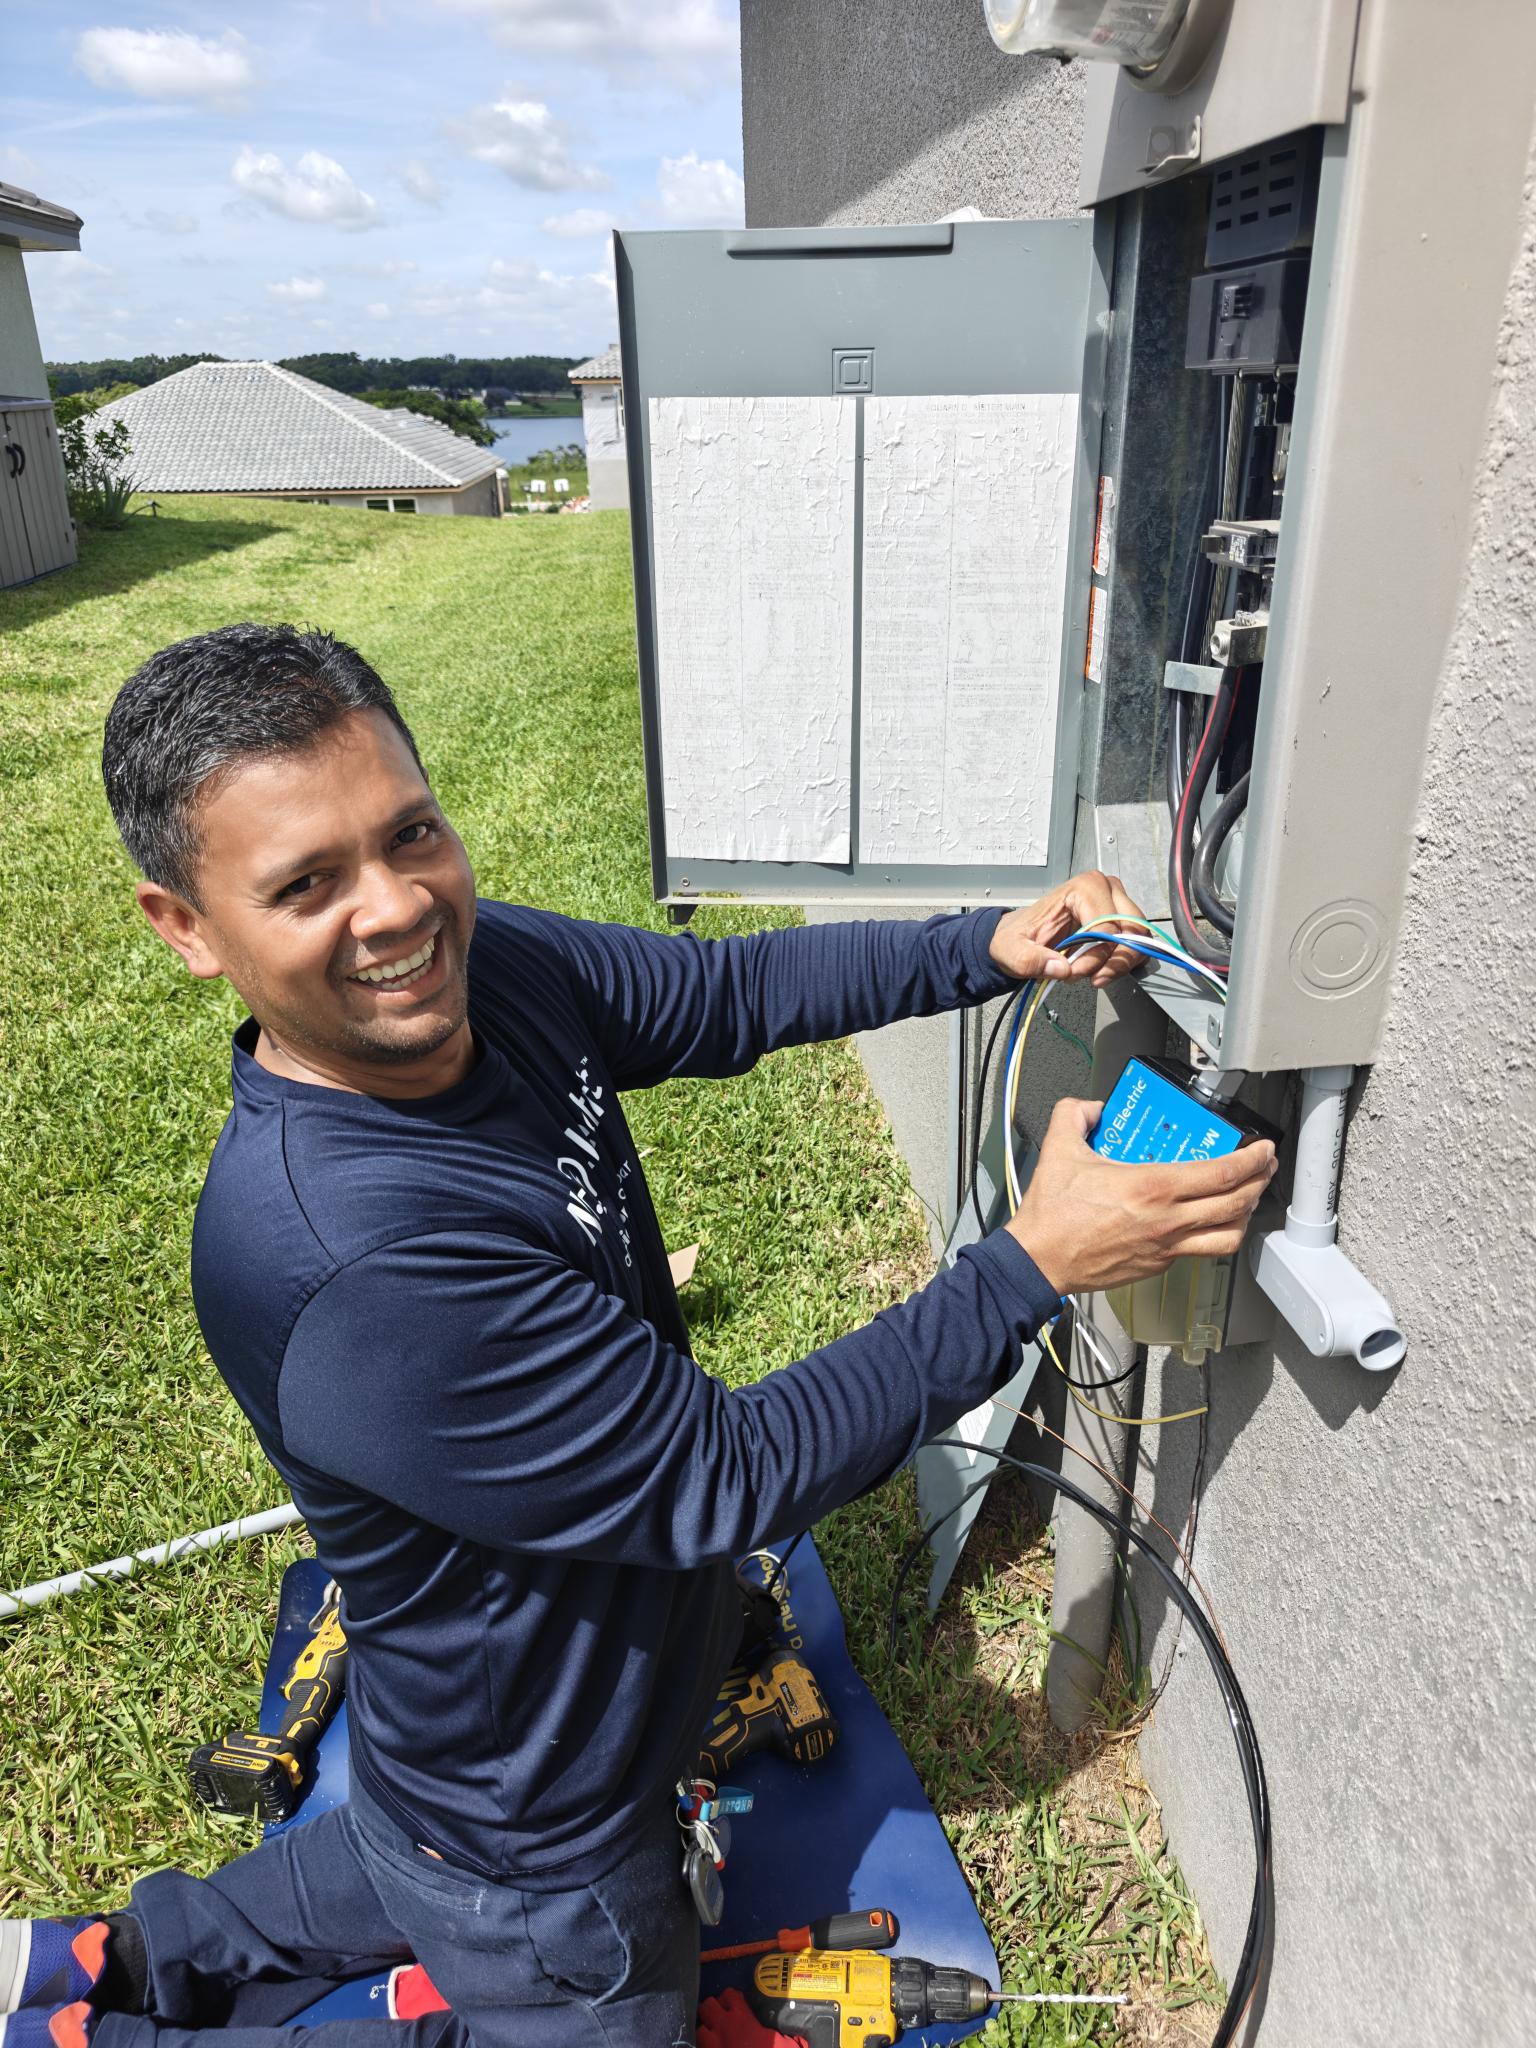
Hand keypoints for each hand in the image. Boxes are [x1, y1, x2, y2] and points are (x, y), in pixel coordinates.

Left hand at [988, 870, 1146, 986]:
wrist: (1020, 939)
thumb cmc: (1019, 936)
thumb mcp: (1012, 950)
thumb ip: (1030, 959)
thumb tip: (1062, 969)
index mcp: (1085, 887)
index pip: (1106, 926)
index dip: (1093, 956)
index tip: (1073, 972)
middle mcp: (1107, 890)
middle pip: (1130, 930)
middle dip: (1112, 961)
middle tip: (1090, 977)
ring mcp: (1118, 905)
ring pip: (1138, 940)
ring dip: (1118, 964)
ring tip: (1093, 976)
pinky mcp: (1121, 923)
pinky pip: (1136, 946)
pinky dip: (1122, 963)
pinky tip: (1101, 972)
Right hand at [1007, 1097, 1277, 1296]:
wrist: (1039, 1260)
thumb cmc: (1052, 1216)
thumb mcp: (1060, 1149)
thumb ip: (1076, 1114)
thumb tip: (1094, 1108)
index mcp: (1152, 1187)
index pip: (1223, 1173)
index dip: (1253, 1159)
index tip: (1263, 1148)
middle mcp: (1167, 1219)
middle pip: (1237, 1203)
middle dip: (1260, 1182)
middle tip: (1265, 1167)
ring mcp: (1166, 1246)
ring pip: (1228, 1236)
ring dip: (1246, 1214)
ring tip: (1247, 1198)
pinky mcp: (1158, 1264)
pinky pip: (1202, 1251)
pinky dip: (1216, 1234)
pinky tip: (1210, 1222)